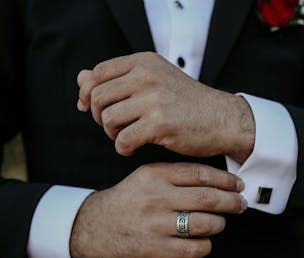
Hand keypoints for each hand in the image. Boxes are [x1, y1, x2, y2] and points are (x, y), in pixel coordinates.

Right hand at [70, 163, 246, 257]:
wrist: (94, 225)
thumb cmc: (127, 200)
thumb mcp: (146, 176)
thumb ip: (176, 175)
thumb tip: (216, 180)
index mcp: (156, 176)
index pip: (201, 174)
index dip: (226, 180)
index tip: (238, 185)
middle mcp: (157, 198)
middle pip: (208, 199)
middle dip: (232, 202)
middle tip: (240, 204)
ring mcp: (156, 225)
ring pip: (206, 224)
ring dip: (219, 224)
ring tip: (219, 222)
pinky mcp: (156, 249)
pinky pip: (195, 248)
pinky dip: (206, 245)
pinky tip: (203, 241)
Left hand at [77, 52, 254, 163]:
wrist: (222, 119)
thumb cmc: (187, 103)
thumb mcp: (154, 81)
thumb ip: (117, 79)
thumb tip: (80, 78)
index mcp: (144, 63)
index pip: (98, 73)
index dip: (87, 93)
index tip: (88, 108)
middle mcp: (147, 76)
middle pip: (97, 97)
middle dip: (98, 116)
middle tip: (113, 126)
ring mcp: (154, 99)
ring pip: (107, 119)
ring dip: (111, 133)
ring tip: (126, 136)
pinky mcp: (160, 124)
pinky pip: (123, 139)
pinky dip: (123, 148)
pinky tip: (132, 148)